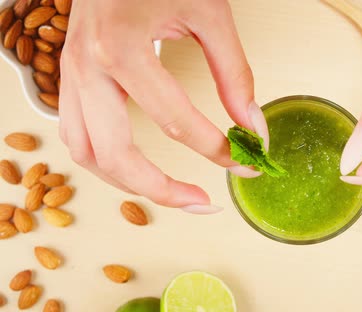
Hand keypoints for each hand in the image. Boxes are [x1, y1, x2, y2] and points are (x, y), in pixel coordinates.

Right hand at [59, 0, 267, 212]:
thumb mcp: (209, 15)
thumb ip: (233, 74)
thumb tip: (252, 126)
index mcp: (122, 49)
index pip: (177, 123)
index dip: (218, 150)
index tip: (245, 161)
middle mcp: (87, 68)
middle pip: (117, 156)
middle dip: (165, 191)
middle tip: (205, 203)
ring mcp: (71, 74)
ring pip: (87, 154)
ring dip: (127, 184)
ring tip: (171, 194)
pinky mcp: (70, 77)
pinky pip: (76, 134)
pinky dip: (104, 159)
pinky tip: (135, 165)